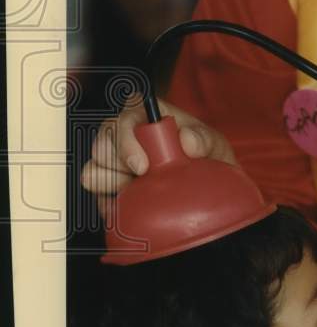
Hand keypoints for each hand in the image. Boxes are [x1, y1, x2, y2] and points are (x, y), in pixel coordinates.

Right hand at [81, 97, 235, 219]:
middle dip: (116, 167)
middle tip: (140, 183)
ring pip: (92, 171)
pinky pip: (97, 199)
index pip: (126, 114)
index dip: (126, 138)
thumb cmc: (207, 158)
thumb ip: (204, 139)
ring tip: (136, 193)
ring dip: (111, 185)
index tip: (142, 167)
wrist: (208, 189)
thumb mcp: (214, 145)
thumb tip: (187, 141)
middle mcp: (126, 135)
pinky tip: (127, 211)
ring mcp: (114, 162)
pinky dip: (109, 207)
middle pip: (102, 143)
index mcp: (148, 117)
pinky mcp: (109, 187)